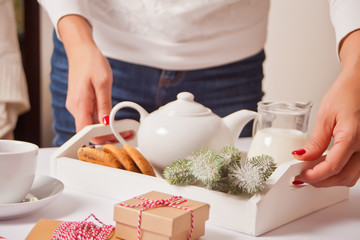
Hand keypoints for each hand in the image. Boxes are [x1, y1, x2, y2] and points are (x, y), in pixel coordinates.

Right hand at [58, 15, 112, 142]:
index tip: (117, 138)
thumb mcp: (103, 83)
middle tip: (125, 133)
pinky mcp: (81, 102)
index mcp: (79, 104)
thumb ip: (104, 105)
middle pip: (89, 130)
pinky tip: (113, 118)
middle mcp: (75, 107)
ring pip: (91, 123)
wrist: (81, 50)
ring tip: (123, 127)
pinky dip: (102, 119)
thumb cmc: (91, 62)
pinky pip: (91, 115)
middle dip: (107, 135)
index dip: (100, 138)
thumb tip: (106, 123)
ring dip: (106, 128)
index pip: (85, 131)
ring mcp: (77, 105)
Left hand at [293, 30, 359, 186]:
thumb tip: (302, 157)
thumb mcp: (325, 116)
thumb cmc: (347, 94)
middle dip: (321, 181)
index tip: (300, 176)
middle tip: (302, 178)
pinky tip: (325, 167)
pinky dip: (339, 173)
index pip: (333, 166)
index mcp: (353, 136)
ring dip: (331, 179)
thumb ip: (316, 141)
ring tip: (311, 173)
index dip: (315, 175)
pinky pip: (355, 170)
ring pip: (351, 177)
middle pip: (343, 177)